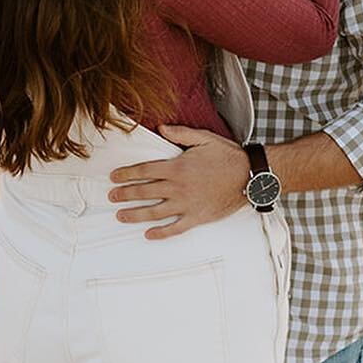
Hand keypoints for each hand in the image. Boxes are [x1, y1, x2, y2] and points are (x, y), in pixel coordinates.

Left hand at [106, 126, 251, 237]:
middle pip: (144, 191)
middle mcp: (178, 187)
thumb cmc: (228, 156)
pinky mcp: (197, 218)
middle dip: (124, 194)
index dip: (126, 174)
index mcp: (177, 167)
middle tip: (111, 197)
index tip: (113, 177)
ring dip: (135, 214)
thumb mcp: (204, 138)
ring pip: (154, 212)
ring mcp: (186, 204)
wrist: (250, 176)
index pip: (144, 171)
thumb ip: (180, 133)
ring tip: (121, 215)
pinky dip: (161, 233)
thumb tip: (160, 128)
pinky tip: (148, 234)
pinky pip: (175, 228)